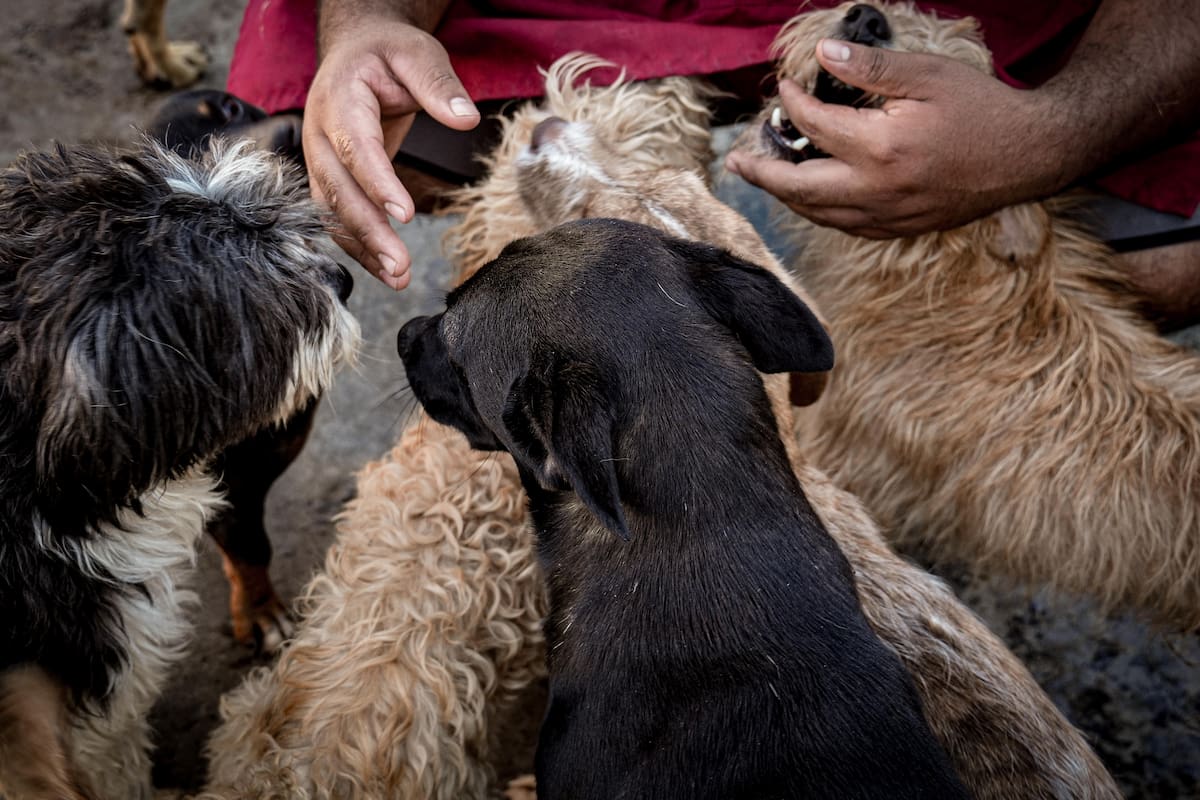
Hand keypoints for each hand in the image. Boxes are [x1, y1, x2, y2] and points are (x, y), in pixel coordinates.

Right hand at [304, 18, 478, 288]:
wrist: (356, 52)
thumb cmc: (387, 53)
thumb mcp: (417, 53)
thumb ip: (438, 85)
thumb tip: (466, 118)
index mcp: (339, 100)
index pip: (356, 148)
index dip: (377, 182)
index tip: (403, 214)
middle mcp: (319, 134)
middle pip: (339, 189)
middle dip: (368, 230)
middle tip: (399, 265)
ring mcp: (319, 160)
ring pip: (332, 212)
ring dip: (362, 248)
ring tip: (397, 277)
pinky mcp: (329, 179)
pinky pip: (337, 217)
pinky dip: (360, 246)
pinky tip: (386, 270)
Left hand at [726, 39, 1057, 237]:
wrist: (1028, 155)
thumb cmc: (980, 109)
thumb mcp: (926, 75)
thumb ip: (869, 69)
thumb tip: (823, 55)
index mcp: (881, 149)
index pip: (814, 126)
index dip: (792, 104)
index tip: (785, 88)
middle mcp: (877, 191)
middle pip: (798, 189)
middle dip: (762, 174)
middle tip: (738, 161)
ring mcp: (886, 217)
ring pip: (817, 213)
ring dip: (786, 195)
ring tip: (765, 175)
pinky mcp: (898, 230)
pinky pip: (842, 226)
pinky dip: (817, 210)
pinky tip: (808, 195)